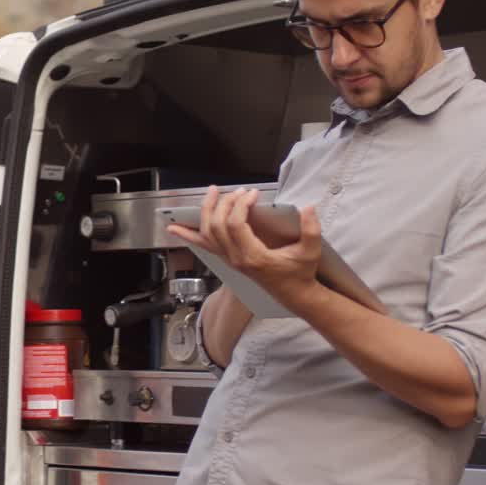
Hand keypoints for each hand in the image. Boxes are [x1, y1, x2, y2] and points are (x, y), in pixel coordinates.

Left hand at [165, 186, 323, 302]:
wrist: (295, 294)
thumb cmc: (301, 273)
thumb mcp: (311, 251)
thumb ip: (311, 230)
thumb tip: (308, 207)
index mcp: (253, 256)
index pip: (235, 225)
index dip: (240, 205)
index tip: (253, 193)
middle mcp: (236, 259)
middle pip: (217, 226)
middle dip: (223, 203)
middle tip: (238, 191)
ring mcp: (230, 260)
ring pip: (207, 233)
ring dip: (206, 211)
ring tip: (211, 193)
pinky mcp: (229, 259)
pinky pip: (204, 245)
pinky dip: (188, 235)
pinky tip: (173, 227)